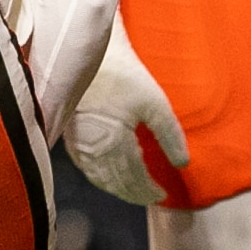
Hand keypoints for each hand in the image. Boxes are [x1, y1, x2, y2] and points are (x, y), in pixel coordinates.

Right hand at [64, 24, 187, 205]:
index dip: (148, 190)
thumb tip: (182, 162)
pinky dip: (99, 177)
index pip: (133, 178)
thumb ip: (170, 135)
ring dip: (116, 188)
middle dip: (134, 193)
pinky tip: (107, 174)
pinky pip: (85, 167)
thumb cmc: (123, 74)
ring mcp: (77, 144)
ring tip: (133, 190)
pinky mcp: (68, 135)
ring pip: (98, 178)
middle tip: (150, 197)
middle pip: (115, 182)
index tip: (161, 195)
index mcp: (114, 144)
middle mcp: (93, 149)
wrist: (87, 52)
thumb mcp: (155, 103)